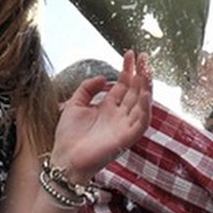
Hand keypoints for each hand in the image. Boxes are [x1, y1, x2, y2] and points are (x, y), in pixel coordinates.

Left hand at [51, 50, 152, 183]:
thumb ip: (87, 89)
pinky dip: (145, 109)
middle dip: (141, 73)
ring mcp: (125, 125)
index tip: (131, 53)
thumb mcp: (74, 105)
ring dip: (146, 87)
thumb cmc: (69, 136)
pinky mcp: (127, 137)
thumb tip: (103, 76)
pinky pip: (141, 122)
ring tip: (147, 71)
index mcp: (109, 106)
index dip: (128, 69)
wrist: (65, 159)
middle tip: (144, 57)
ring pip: (141, 103)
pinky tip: (146, 94)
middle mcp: (120, 114)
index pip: (124, 84)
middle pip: (135, 90)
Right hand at [181, 51, 212, 118]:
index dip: (198, 61)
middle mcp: (209, 67)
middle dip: (210, 61)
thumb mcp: (186, 96)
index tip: (200, 67)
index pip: (197, 56)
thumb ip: (186, 84)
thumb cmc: (201, 110)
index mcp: (196, 71)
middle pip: (211, 55)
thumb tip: (187, 79)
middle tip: (210, 71)